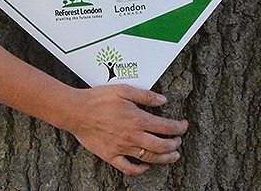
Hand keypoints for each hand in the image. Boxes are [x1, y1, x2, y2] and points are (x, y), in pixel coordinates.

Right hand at [63, 84, 188, 176]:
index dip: (178, 127)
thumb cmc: (98, 98)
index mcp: (138, 119)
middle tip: (179, 141)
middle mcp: (133, 136)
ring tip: (173, 156)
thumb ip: (145, 96)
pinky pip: (128, 168)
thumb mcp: (123, 89)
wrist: (76, 111)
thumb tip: (162, 100)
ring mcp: (123, 148)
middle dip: (174, 144)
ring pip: (150, 158)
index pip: (166, 127)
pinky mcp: (111, 156)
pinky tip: (145, 166)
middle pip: (162, 145)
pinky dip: (140, 170)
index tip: (184, 125)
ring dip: (165, 158)